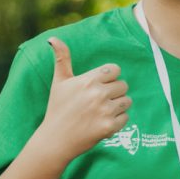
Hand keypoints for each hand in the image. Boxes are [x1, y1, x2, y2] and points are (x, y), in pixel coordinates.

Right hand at [38, 38, 130, 161]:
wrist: (55, 140)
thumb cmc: (57, 109)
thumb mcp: (59, 82)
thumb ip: (61, 58)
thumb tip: (52, 38)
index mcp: (88, 80)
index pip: (115, 70)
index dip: (109, 78)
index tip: (99, 86)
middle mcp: (98, 93)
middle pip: (123, 85)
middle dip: (114, 93)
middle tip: (99, 102)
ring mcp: (104, 111)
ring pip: (127, 101)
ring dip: (118, 106)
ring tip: (101, 112)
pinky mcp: (109, 127)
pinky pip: (125, 118)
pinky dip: (117, 122)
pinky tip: (102, 123)